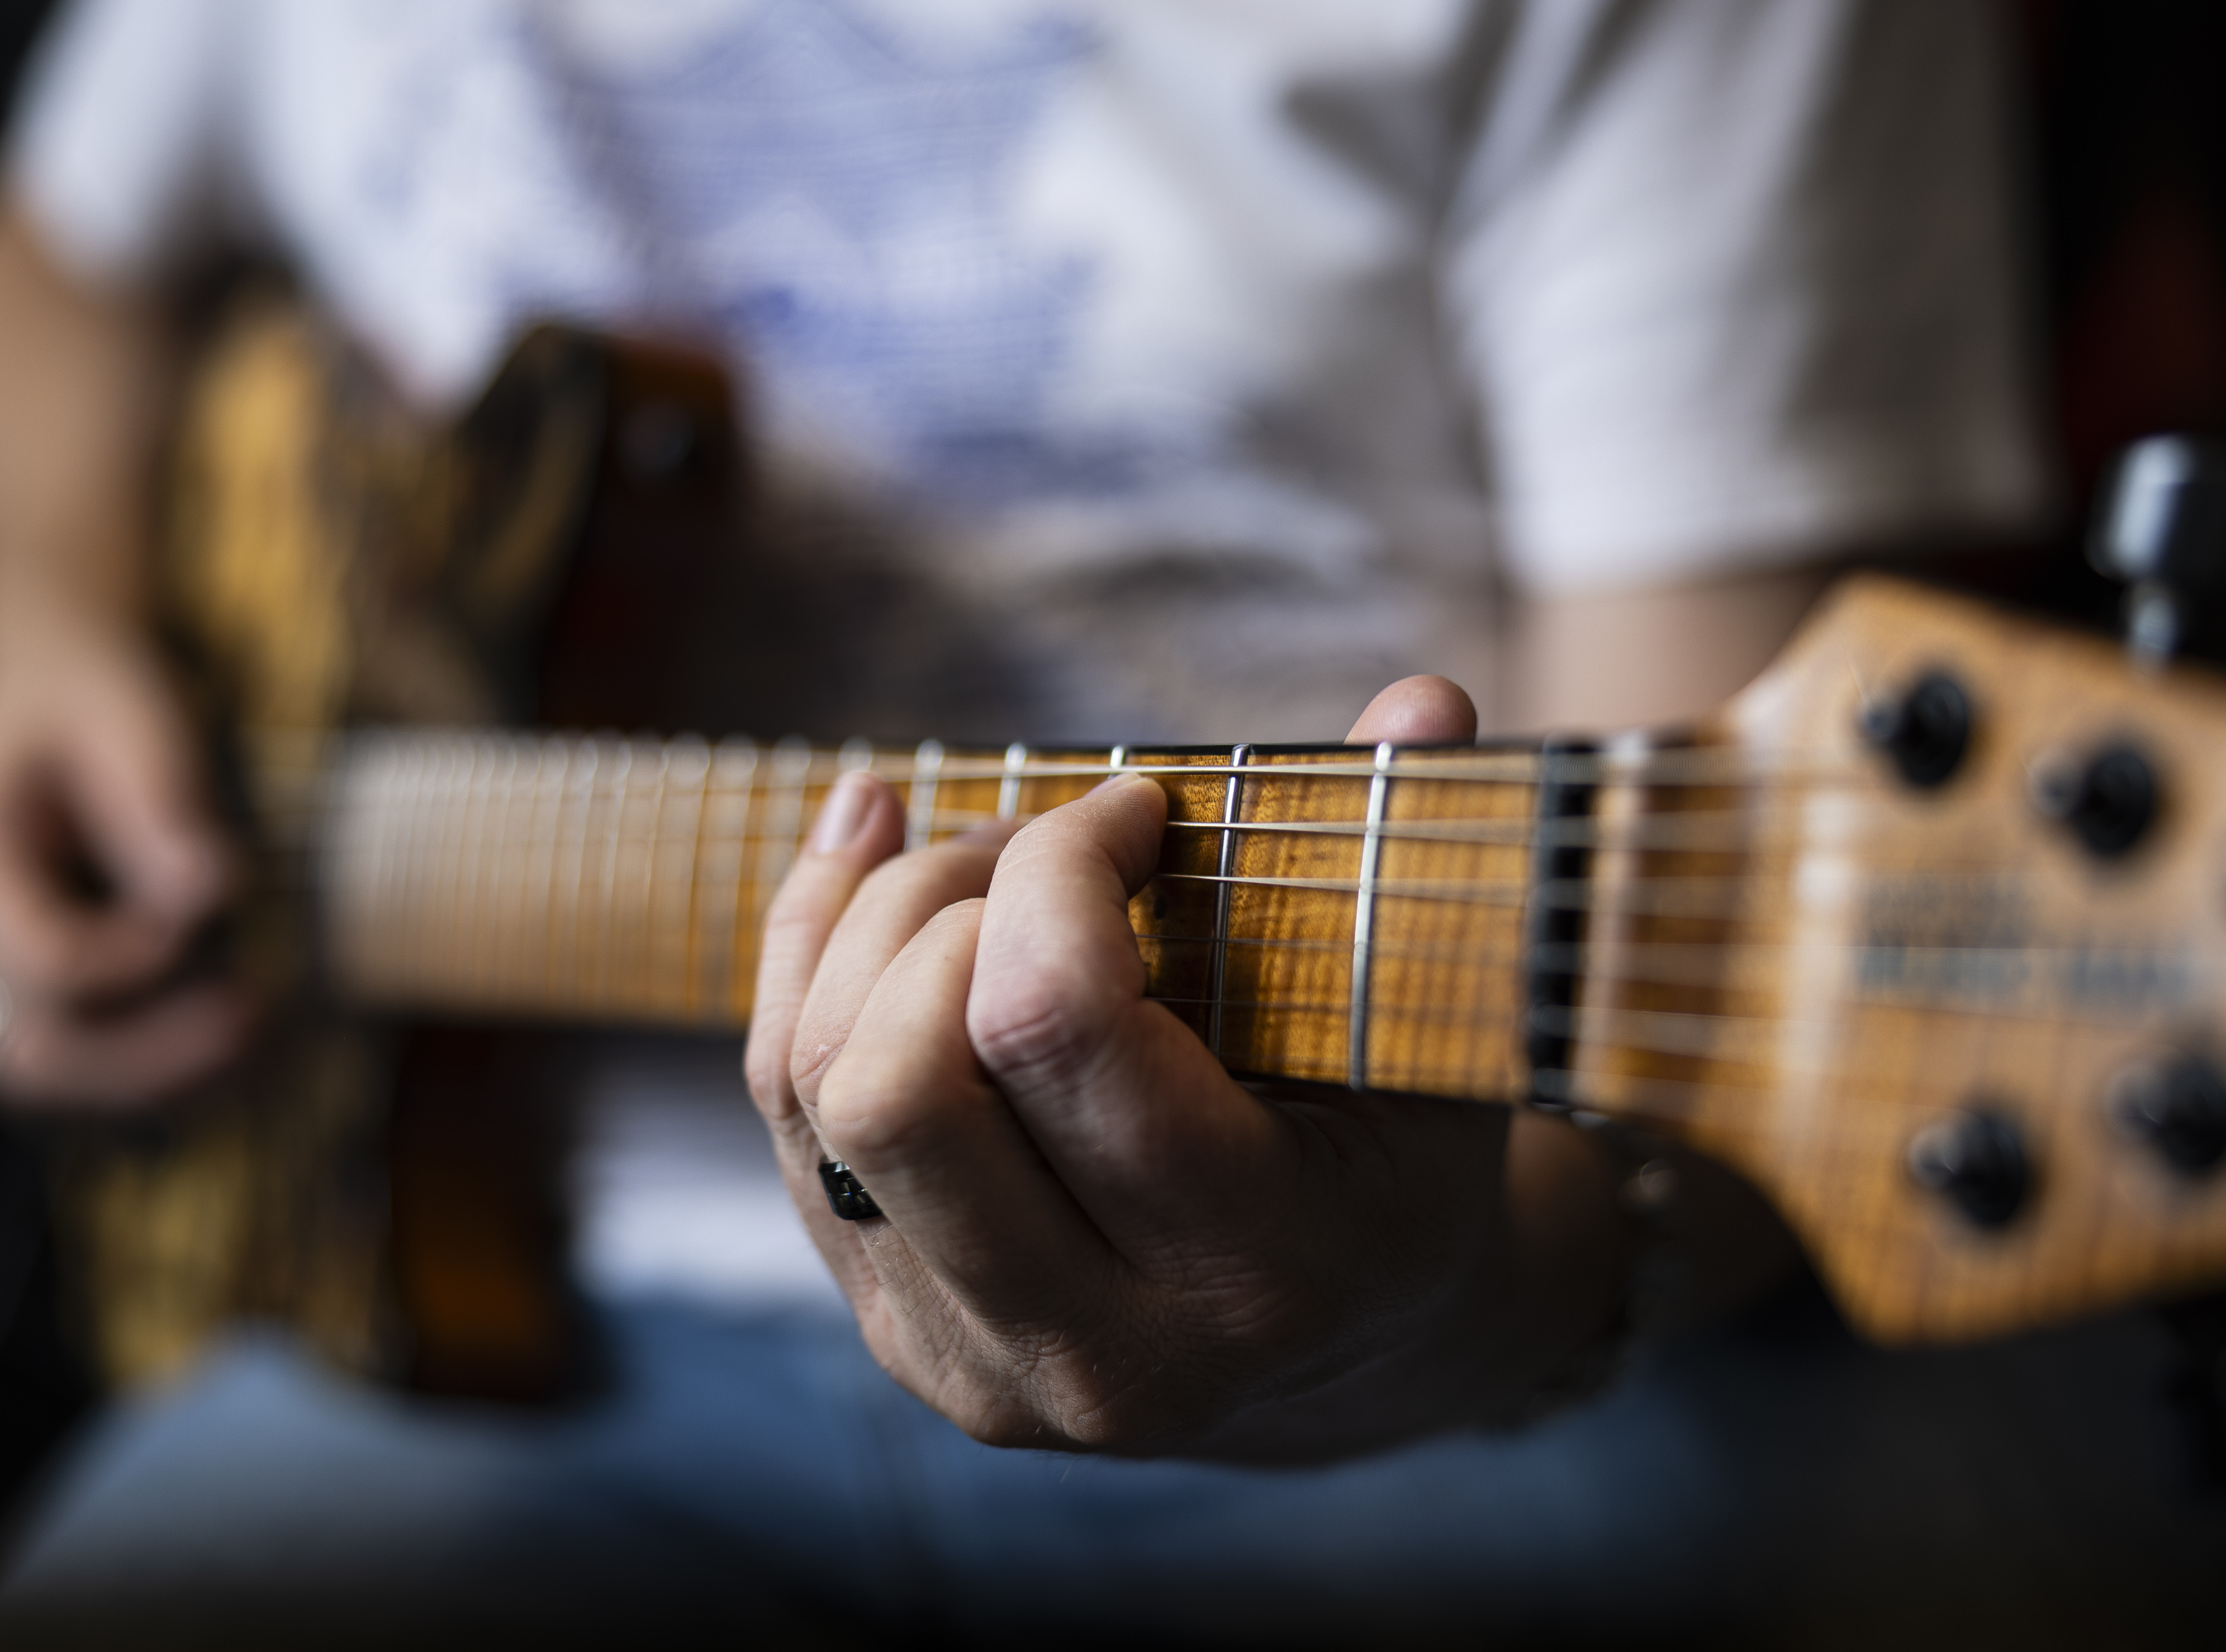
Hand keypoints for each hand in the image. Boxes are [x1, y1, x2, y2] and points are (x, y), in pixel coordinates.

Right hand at [0, 601, 248, 1107]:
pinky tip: (202, 1032)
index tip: (206, 916)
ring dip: (141, 1073)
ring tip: (236, 1029)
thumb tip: (205, 892)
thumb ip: (161, 805)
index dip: (137, 960)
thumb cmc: (89, 694)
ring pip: (32, 1074)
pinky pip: (49, 1057)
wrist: (47, 680)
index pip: (42, 960)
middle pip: (26, 1048)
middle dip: (147, 1051)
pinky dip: (126, 1063)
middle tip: (247, 1013)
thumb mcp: (137, 720)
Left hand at [746, 679, 1627, 1460]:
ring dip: (871, 923)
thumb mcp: (1438, 1028)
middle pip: (896, 1082)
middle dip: (948, 904)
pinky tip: (867, 864)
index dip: (1062, 865)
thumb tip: (1425, 699)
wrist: (1355, 1348)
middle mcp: (1096, 1353)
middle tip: (1039, 846)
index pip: (1051, 1023)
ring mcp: (975, 1361)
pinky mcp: (899, 1332)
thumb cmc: (1399, 1155)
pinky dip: (809, 959)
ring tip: (975, 861)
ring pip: (818, 1091)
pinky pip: (786, 1114)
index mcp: (1251, 1271)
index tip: (1136, 809)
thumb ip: (1412, 865)